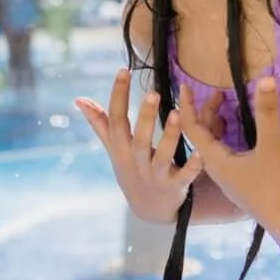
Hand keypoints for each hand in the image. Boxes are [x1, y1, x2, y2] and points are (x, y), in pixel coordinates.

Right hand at [74, 69, 204, 222]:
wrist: (149, 209)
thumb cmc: (131, 170)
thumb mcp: (114, 148)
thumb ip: (100, 123)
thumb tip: (79, 99)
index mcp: (121, 148)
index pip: (116, 119)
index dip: (118, 95)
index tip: (124, 70)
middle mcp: (136, 161)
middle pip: (139, 138)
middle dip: (145, 116)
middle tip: (153, 92)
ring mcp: (155, 175)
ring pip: (162, 156)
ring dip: (170, 136)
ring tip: (177, 113)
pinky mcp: (174, 187)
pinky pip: (184, 177)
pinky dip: (193, 166)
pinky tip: (201, 151)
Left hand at [180, 78, 279, 237]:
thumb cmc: (276, 185)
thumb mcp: (272, 145)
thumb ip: (268, 112)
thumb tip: (266, 79)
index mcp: (214, 160)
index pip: (192, 128)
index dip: (187, 105)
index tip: (184, 85)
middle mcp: (215, 168)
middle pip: (202, 135)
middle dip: (206, 111)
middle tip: (217, 92)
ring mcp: (226, 177)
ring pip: (213, 145)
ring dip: (216, 124)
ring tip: (225, 106)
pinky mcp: (238, 181)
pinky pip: (223, 154)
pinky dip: (225, 137)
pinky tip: (237, 131)